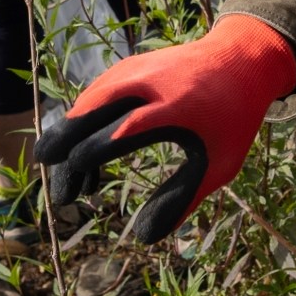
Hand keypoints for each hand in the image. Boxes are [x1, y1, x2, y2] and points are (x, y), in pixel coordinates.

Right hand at [35, 15, 295, 241]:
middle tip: (56, 190)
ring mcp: (135, 70)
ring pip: (87, 103)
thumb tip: (145, 238)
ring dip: (69, 138)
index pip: (125, 129)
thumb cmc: (233, 119)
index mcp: (178, 107)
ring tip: (72, 183)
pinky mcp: (127, 67)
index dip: (94, 152)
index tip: (78, 182)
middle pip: (94, 108)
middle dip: (64, 144)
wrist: (240, 58)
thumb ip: (184, 197)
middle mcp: (151, 83)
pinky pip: (94, 96)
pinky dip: (80, 124)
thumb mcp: (221, 163)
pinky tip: (81, 156)